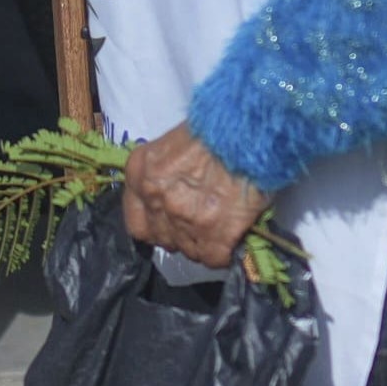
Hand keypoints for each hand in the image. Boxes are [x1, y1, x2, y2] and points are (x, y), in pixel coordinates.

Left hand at [121, 126, 270, 271]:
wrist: (249, 129)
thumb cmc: (216, 127)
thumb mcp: (174, 142)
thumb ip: (164, 173)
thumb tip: (173, 194)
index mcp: (140, 171)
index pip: (136, 222)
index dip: (156, 225)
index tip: (171, 223)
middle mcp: (155, 198)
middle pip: (163, 238)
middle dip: (181, 235)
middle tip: (202, 222)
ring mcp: (183, 220)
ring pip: (188, 250)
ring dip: (204, 243)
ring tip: (222, 225)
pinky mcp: (214, 236)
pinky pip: (213, 258)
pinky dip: (224, 252)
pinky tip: (233, 237)